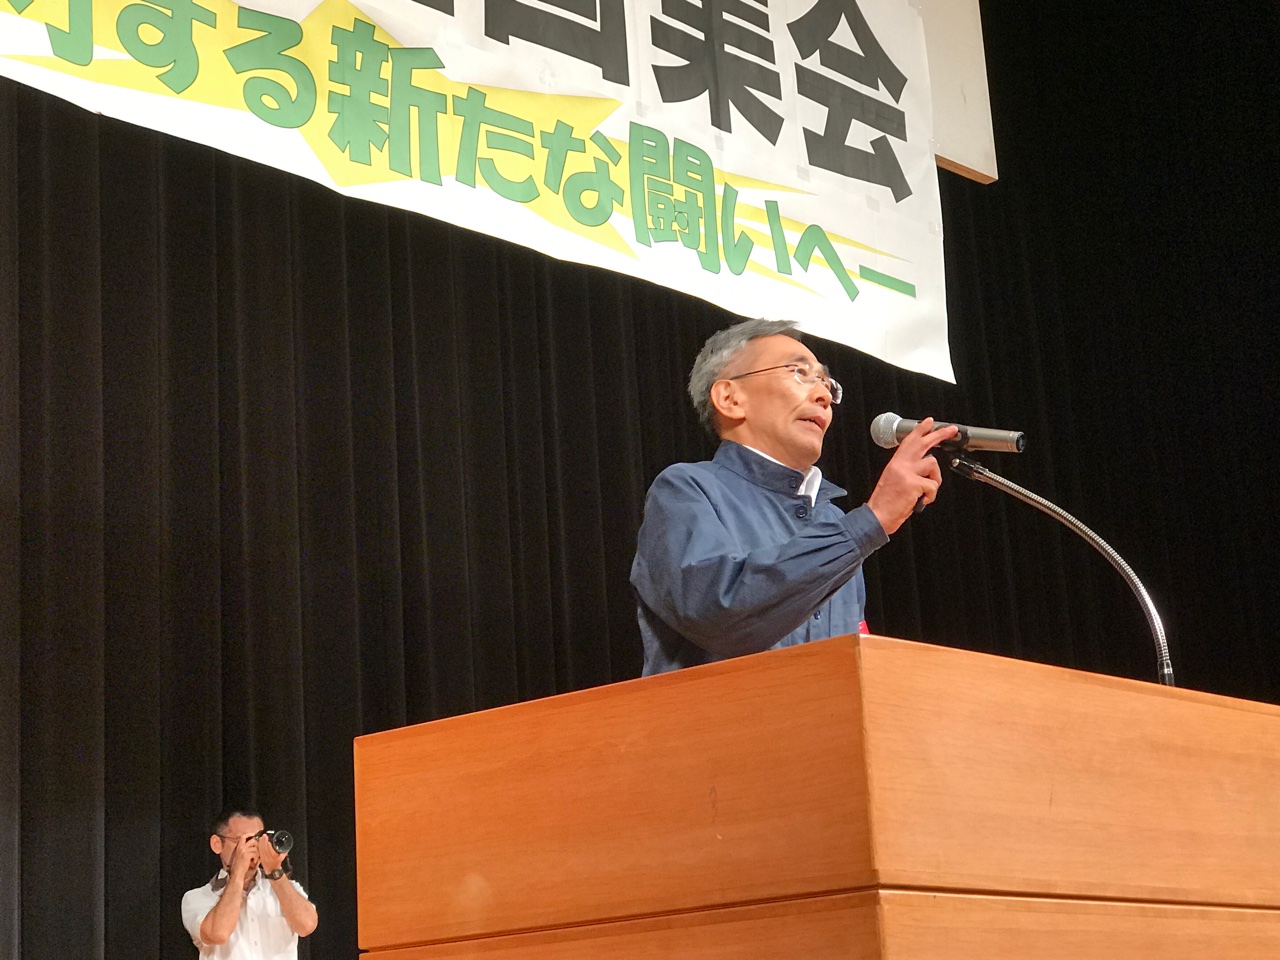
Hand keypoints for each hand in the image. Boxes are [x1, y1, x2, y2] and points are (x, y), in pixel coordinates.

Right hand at [227, 834, 260, 880]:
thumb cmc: (239, 865)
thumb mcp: (240, 855)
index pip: (243, 837)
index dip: (249, 834)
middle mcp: (240, 847)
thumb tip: (254, 845)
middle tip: (257, 850)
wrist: (236, 873)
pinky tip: (254, 861)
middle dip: (257, 845)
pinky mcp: (246, 855)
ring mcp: (243, 851)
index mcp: (238, 847)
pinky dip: (256, 857)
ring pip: (255, 847)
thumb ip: (245, 849)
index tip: (254, 834)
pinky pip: (255, 853)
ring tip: (255, 858)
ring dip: (257, 853)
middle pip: (252, 840)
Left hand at [257, 832, 285, 875]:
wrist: (272, 870)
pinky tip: (259, 842)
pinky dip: (259, 847)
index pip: (270, 851)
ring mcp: (263, 858)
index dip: (268, 846)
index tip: (268, 840)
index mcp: (274, 857)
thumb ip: (284, 851)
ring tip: (261, 837)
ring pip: (261, 850)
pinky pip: (259, 851)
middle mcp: (268, 858)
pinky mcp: (261, 858)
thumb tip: (286, 846)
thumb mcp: (282, 857)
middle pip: (265, 849)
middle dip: (264, 842)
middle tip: (264, 836)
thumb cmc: (278, 863)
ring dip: (261, 843)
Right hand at [866, 417, 957, 534]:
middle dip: (939, 435)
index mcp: (895, 463)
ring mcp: (907, 473)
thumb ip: (906, 470)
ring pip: (932, 465)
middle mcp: (900, 465)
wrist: (877, 517)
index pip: (909, 441)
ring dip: (934, 479)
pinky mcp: (913, 483)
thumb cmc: (886, 502)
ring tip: (925, 491)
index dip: (920, 430)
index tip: (929, 422)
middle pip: (923, 443)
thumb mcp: (893, 480)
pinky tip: (920, 500)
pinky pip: (933, 486)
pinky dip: (930, 496)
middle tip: (951, 430)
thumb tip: (925, 467)